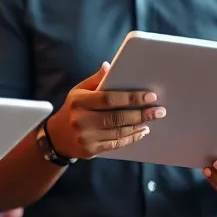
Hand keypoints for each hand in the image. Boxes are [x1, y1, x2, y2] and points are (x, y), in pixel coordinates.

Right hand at [45, 62, 164, 159]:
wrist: (57, 137)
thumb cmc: (73, 109)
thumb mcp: (79, 91)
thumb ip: (96, 80)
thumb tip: (109, 66)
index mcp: (79, 101)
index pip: (109, 99)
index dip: (131, 98)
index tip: (150, 96)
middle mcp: (81, 120)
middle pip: (117, 117)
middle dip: (141, 113)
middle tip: (159, 110)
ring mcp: (86, 137)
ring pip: (119, 131)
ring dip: (139, 125)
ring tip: (153, 119)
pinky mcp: (92, 150)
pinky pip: (116, 143)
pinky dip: (131, 137)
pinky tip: (142, 131)